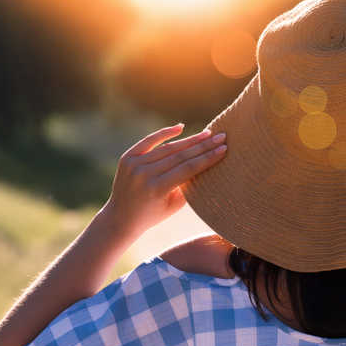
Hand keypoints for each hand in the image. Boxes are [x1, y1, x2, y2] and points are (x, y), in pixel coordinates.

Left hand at [104, 124, 226, 235]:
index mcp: (157, 188)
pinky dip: (165, 133)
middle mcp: (145, 174)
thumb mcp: (174, 205)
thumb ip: (189, 185)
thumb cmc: (153, 215)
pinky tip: (181, 127)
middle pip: (180, 155)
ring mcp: (134, 164)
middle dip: (203, 146)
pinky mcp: (127, 158)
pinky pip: (149, 141)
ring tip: (207, 134)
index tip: (224, 149)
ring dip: (190, 140)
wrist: (121, 218)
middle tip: (221, 136)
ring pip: (168, 148)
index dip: (208, 158)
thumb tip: (205, 162)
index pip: (188, 168)